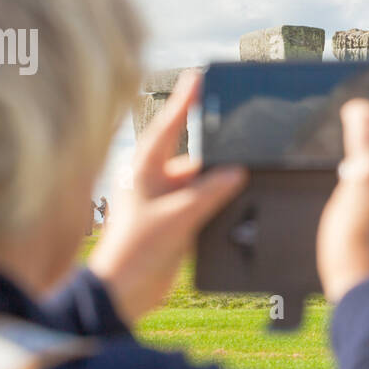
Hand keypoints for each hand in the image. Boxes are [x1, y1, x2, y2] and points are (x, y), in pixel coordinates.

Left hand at [89, 71, 245, 324]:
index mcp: (144, 168)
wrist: (123, 292)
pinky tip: (236, 207)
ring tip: (245, 181)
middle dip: (219, 159)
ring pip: (203, 184)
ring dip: (220, 187)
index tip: (199, 77)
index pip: (169, 125)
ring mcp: (165, 202)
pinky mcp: (175, 222)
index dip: (185, 100)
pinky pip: (203, 205)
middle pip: (195, 159)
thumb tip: (237, 173)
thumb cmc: (136, 250)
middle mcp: (154, 181)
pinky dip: (218, 206)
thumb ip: (210, 192)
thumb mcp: (177, 217)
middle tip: (246, 147)